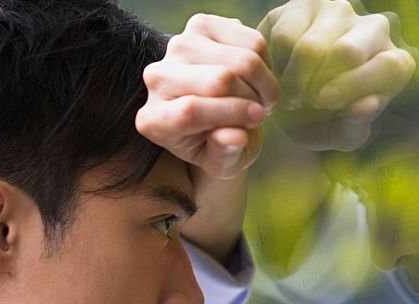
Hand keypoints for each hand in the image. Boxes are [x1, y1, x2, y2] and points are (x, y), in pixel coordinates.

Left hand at [137, 14, 280, 178]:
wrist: (216, 115)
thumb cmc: (217, 146)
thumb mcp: (223, 163)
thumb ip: (224, 155)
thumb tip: (234, 137)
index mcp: (153, 120)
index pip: (191, 112)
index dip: (232, 115)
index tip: (257, 120)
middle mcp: (156, 79)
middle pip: (219, 81)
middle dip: (251, 99)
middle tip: (260, 114)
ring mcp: (177, 47)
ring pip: (240, 60)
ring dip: (263, 83)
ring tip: (260, 99)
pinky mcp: (201, 25)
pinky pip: (250, 41)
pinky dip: (265, 63)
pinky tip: (256, 80)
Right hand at [258, 0, 416, 150]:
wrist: (288, 104)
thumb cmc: (324, 121)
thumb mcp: (340, 134)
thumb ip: (356, 126)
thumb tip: (368, 104)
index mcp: (395, 64)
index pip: (386, 67)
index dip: (352, 87)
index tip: (322, 103)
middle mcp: (376, 29)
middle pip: (350, 51)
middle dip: (320, 82)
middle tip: (304, 101)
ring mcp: (342, 11)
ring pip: (312, 45)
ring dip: (294, 78)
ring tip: (291, 95)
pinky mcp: (307, 3)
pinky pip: (285, 35)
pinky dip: (277, 63)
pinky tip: (281, 74)